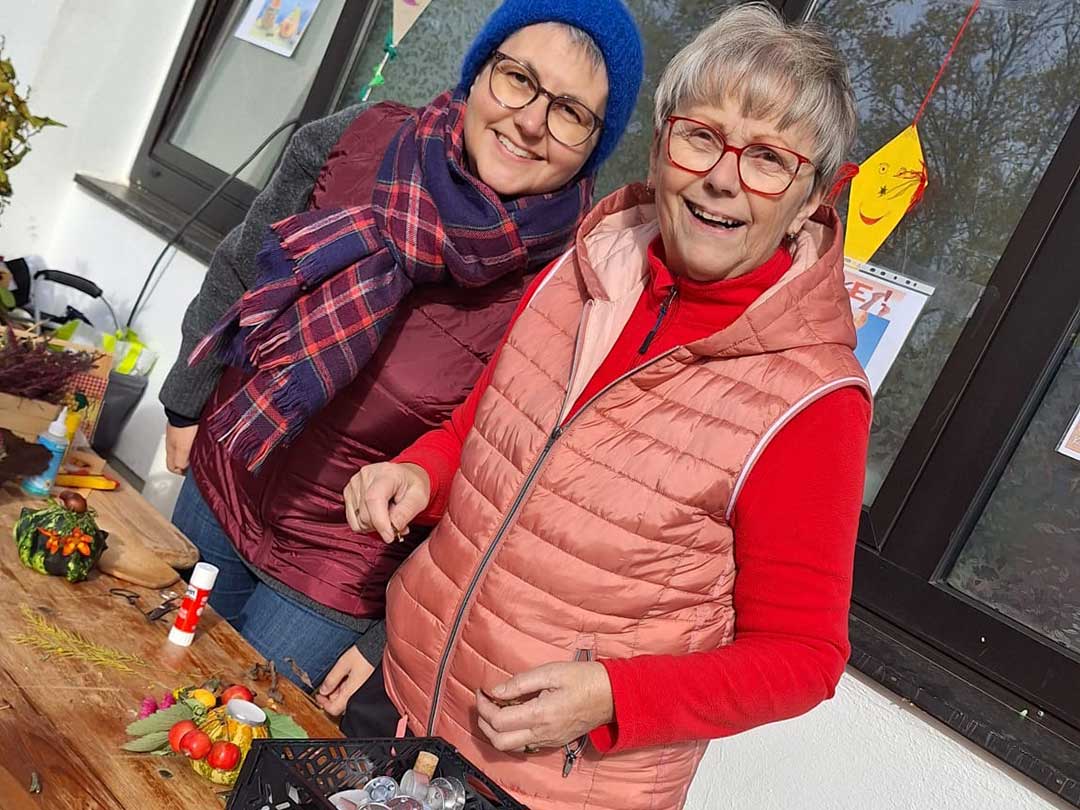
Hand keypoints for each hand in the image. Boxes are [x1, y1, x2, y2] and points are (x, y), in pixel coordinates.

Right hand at [165, 424, 198, 474]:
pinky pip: (188, 439)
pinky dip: (193, 442)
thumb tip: (182, 469)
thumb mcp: (183, 448)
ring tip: (199, 454)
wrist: (187, 409)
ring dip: (190, 452)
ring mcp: (178, 434)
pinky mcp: (185, 427)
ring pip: (183, 448)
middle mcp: (173, 442)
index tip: (189, 473)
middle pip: (177, 458)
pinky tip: (200, 441)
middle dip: (186, 463)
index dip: (180, 472)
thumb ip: (181, 460)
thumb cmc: (183, 426)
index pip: (171, 467)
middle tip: (195, 464)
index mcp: (170, 449)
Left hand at [316, 647, 374, 716]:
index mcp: (351, 693)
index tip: (318, 695)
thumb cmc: (364, 655)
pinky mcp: (365, 688)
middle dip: (330, 696)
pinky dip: (345, 688)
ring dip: (337, 691)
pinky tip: (345, 677)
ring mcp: (362, 692)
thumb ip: (331, 679)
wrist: (379, 649)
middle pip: (339, 705)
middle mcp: (357, 696)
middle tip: (326, 684)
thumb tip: (323, 691)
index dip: (323, 703)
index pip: (334, 709)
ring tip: (336, 676)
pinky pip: (352, 693)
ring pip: (345, 699)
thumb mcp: (342, 664)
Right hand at [343, 462, 430, 542]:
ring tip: (388, 516)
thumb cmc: (412, 485)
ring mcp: (354, 483)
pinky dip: (366, 524)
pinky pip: (353, 521)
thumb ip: (406, 513)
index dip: (380, 522)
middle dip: (382, 526)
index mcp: (386, 474)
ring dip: (374, 526)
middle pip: (365, 514)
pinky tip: (377, 516)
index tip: (390, 537)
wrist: (405, 477)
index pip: (374, 499)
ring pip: (358, 521)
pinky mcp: (348, 492)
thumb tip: (393, 528)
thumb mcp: (419, 498)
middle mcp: (366, 476)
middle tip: (397, 523)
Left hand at [475, 662, 613, 751]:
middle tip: (484, 703)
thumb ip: (520, 682)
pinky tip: (515, 714)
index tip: (482, 692)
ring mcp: (548, 741)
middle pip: (499, 741)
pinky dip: (512, 733)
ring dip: (496, 730)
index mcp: (541, 715)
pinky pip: (525, 744)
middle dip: (484, 723)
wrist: (613, 696)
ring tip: (496, 707)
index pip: (499, 721)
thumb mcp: (551, 672)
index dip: (484, 707)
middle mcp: (542, 733)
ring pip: (510, 747)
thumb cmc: (584, 679)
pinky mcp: (553, 741)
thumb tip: (496, 690)